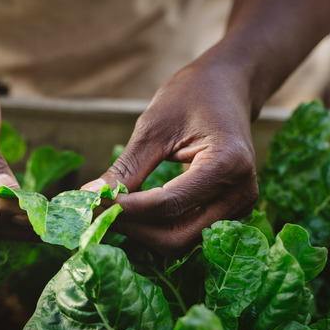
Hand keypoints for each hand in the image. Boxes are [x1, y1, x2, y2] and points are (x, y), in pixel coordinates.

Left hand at [84, 59, 258, 256]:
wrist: (226, 88)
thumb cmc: (191, 97)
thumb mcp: (153, 128)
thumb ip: (126, 169)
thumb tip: (89, 196)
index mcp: (228, 166)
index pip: (168, 205)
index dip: (125, 210)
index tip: (91, 205)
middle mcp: (240, 194)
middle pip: (177, 236)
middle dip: (134, 228)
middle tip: (98, 212)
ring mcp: (238, 208)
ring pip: (181, 241)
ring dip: (143, 232)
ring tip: (113, 210)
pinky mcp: (228, 213)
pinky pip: (187, 233)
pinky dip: (156, 227)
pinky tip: (134, 211)